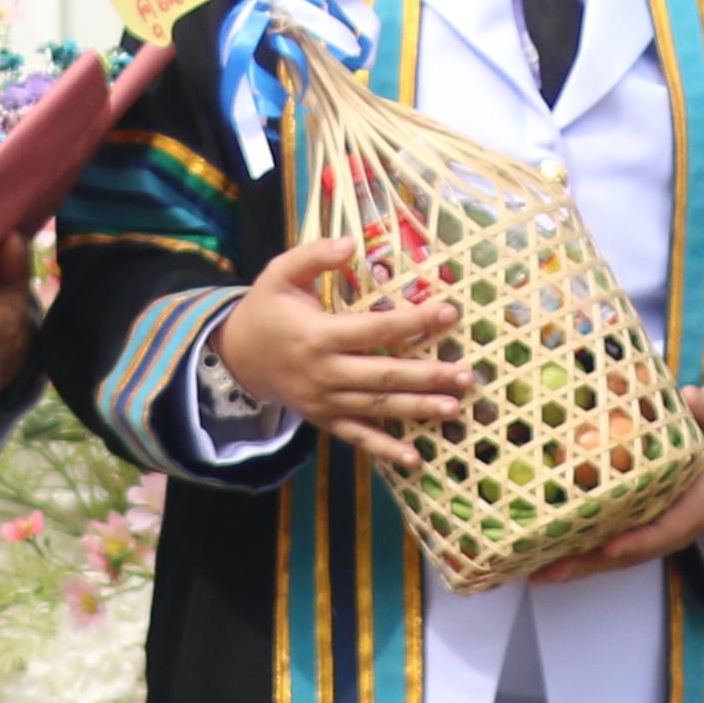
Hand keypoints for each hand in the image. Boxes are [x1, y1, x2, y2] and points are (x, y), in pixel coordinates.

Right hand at [211, 236, 467, 471]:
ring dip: (417, 410)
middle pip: (384, 376)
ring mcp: (325, 401)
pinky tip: (414, 459)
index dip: (415, 322)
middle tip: (466, 375)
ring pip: (378, 408)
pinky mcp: (324, 419)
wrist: (237, 356)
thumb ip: (313, 256)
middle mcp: (325, 373)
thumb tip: (349, 243)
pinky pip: (357, 437)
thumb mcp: (278, 273)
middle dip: (427, 376)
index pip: (376, 329)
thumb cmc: (266, 309)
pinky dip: (385, 450)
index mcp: (319, 335)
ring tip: (454, 408)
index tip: (450, 313)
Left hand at [546, 388, 703, 578]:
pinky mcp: (634, 530)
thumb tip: (692, 397)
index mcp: (693, 510)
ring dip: (573, 566)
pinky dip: (574, 553)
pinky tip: (542, 557)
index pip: (663, 532)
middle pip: (626, 555)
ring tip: (535, 572)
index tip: (611, 544)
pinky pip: (603, 546)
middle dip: (588, 563)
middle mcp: (669, 531)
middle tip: (550, 569)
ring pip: (609, 557)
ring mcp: (650, 534)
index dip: (637, 541)